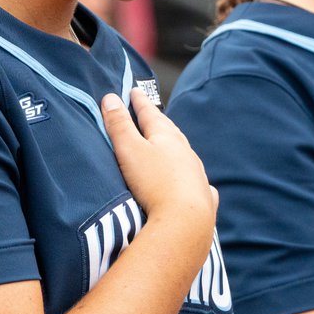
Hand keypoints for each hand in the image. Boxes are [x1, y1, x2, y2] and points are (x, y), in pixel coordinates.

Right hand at [102, 89, 216, 232]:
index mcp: (167, 137)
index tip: (134, 91)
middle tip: (150, 113)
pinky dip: (191, 175)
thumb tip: (111, 97)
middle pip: (170, 131)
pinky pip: (197, 180)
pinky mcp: (202, 197)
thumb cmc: (154, 182)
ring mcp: (196, 174)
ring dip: (174, 147)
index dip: (140, 102)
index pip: (150, 113)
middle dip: (158, 121)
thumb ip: (119, 124)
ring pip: (184, 154)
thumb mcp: (129, 149)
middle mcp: (185, 152)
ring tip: (168, 144)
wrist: (186, 222)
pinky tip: (194, 180)